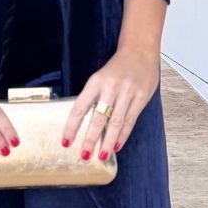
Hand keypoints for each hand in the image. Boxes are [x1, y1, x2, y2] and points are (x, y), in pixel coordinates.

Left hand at [60, 44, 160, 160]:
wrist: (140, 51)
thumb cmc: (117, 68)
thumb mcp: (100, 79)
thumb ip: (94, 99)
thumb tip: (85, 125)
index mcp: (95, 82)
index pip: (80, 107)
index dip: (72, 126)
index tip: (66, 142)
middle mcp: (110, 87)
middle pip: (98, 118)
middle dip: (90, 139)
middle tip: (84, 155)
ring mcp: (127, 92)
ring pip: (116, 122)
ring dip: (108, 141)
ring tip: (102, 156)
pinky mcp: (141, 97)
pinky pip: (130, 120)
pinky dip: (123, 134)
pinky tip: (117, 145)